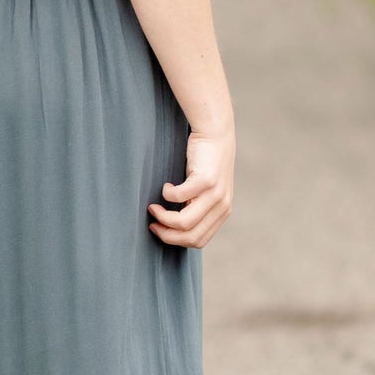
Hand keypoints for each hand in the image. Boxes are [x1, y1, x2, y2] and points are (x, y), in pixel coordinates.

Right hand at [147, 129, 234, 248]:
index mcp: (222, 212)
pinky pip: (178, 197)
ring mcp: (215, 194)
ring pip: (184, 222)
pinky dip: (167, 194)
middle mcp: (222, 206)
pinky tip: (166, 185)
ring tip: (153, 206)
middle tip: (152, 222)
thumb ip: (198, 208)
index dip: (175, 240)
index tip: (159, 229)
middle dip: (166, 234)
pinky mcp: (206, 180)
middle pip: (190, 236)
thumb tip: (173, 228)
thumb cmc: (206, 161)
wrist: (216, 133)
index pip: (198, 240)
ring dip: (163, 217)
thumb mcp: (207, 190)